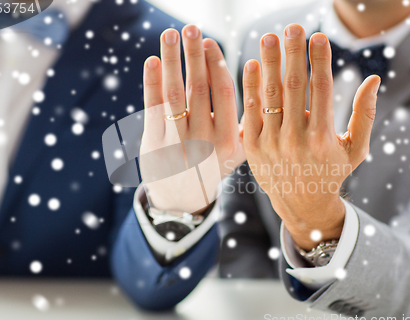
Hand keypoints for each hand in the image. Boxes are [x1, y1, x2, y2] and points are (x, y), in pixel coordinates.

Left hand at [140, 25, 244, 213]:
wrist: (181, 200)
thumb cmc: (212, 167)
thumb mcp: (237, 153)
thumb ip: (245, 123)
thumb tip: (259, 84)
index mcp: (228, 142)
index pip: (225, 95)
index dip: (217, 66)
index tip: (211, 42)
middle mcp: (203, 142)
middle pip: (199, 90)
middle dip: (195, 56)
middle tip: (192, 28)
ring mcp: (176, 144)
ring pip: (174, 95)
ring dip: (171, 61)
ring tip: (170, 34)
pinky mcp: (153, 145)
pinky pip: (152, 110)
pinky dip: (151, 83)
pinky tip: (152, 61)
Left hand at [242, 26, 380, 249]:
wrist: (301, 204)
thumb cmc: (331, 172)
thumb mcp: (356, 149)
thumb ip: (365, 114)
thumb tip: (373, 79)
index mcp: (323, 138)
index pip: (321, 88)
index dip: (319, 59)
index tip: (318, 36)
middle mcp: (295, 139)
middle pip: (293, 86)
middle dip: (292, 53)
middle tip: (292, 27)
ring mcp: (270, 143)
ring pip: (269, 95)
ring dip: (268, 63)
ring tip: (269, 38)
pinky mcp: (252, 146)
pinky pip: (250, 111)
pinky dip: (250, 87)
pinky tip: (252, 64)